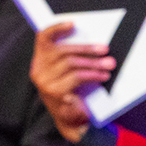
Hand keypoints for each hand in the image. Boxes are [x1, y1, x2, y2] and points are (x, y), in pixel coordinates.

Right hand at [30, 21, 112, 142]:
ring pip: (71, 63)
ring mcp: (44, 82)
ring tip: (108, 64)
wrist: (71, 121)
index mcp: (39, 62)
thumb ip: (71, 58)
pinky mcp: (54, 92)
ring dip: (93, 63)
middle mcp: (37, 70)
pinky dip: (93, 75)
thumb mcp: (68, 73)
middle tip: (104, 49)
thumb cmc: (72, 93)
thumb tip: (93, 44)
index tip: (73, 24)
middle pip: (62, 51)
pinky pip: (76, 76)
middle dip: (86, 49)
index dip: (56, 28)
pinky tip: (103, 76)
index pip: (42, 38)